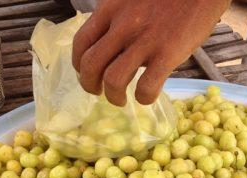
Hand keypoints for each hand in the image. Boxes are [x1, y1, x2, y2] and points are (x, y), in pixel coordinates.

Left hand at [72, 0, 230, 105]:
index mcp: (111, 9)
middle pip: (91, 65)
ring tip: (121, 99)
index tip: (87, 73)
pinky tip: (147, 96)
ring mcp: (145, 40)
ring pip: (113, 80)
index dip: (79, 65)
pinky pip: (146, 87)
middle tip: (99, 92)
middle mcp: (123, 25)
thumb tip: (112, 45)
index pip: (81, 43)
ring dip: (113, 96)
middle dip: (90, 86)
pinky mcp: (167, 53)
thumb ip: (118, 19)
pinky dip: (143, 98)